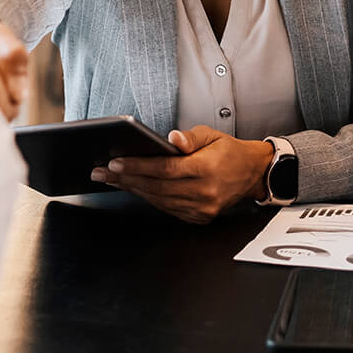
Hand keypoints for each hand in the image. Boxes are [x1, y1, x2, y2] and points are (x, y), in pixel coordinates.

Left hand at [90, 125, 271, 223]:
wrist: (252, 173)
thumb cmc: (229, 151)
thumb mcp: (212, 134)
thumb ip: (190, 138)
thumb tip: (172, 139)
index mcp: (206, 169)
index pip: (165, 169)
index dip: (137, 166)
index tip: (115, 162)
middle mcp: (204, 192)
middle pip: (156, 187)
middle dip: (125, 179)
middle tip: (100, 172)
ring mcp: (202, 208)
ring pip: (159, 200)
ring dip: (132, 189)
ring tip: (111, 179)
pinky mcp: (199, 217)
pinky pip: (167, 208)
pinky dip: (148, 198)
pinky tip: (133, 188)